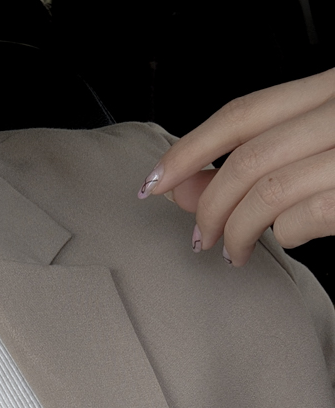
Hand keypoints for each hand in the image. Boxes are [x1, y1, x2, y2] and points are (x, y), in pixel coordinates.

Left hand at [137, 68, 334, 265]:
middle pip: (246, 161)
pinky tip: (288, 237)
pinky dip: (283, 237)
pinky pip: (297, 221)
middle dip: (210, 206)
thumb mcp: (317, 142)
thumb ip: (257, 159)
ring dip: (237, 232)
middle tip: (202, 236)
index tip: (155, 181)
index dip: (189, 150)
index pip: (241, 114)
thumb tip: (185, 188)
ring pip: (265, 195)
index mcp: (328, 90)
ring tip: (235, 252)